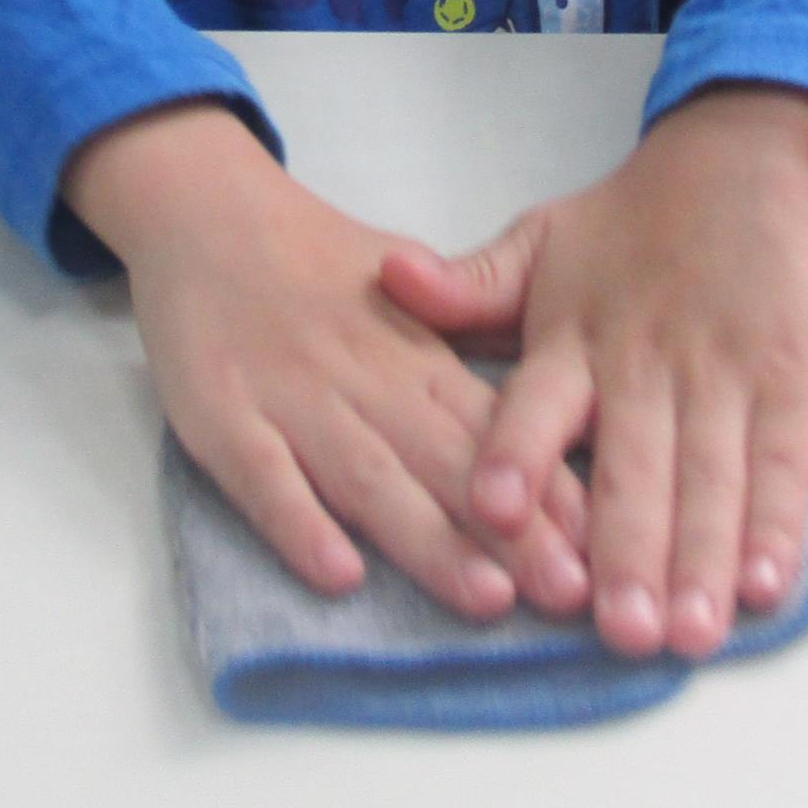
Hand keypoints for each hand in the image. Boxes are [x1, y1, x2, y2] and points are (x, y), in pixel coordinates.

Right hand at [68, 102, 593, 621]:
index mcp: (415, 352)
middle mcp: (364, 378)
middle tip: (570, 594)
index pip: (493, 427)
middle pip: (445, 462)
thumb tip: (541, 419)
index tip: (602, 546)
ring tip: (486, 597)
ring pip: (368, 478)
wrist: (205, 210)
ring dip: (428, 539)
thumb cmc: (314, 264)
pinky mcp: (222, 418)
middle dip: (513, 533)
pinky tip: (337, 574)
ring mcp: (292, 399)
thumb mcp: (405, 295)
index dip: (548, 488)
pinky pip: (263, 478)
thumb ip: (462, 354)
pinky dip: (299, 524)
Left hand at [379, 84, 807, 659]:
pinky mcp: (785, 380)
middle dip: (627, 550)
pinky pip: (780, 461)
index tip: (495, 511)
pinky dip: (775, 522)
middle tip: (618, 629)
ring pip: (708, 477)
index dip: (518, 456)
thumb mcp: (536, 243)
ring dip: (700, 556)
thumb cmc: (621, 227)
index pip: (537, 403)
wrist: (732, 160)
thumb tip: (388, 276)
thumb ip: (467, 286)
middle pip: (632, 466)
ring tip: (688, 631)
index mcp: (571, 337)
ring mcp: (719, 373)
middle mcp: (642, 362)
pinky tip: (763, 582)